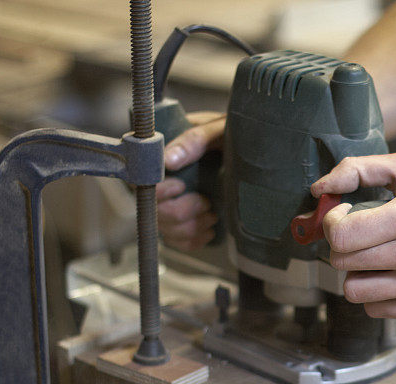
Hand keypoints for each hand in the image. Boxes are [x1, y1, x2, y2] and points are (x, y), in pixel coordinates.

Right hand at [157, 111, 224, 250]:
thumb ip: (194, 140)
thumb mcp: (216, 130)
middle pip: (156, 212)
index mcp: (161, 157)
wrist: (253, 148)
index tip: (182, 186)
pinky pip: (178, 242)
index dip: (160, 191)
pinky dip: (194, 240)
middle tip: (206, 202)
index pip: (143, 182)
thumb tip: (168, 161)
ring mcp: (172, 204)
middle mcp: (161, 182)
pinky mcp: (186, 221)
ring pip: (167, 230)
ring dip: (191, 228)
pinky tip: (209, 230)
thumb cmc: (230, 134)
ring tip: (212, 214)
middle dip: (183, 212)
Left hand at [311, 152, 395, 318]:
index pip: (342, 235)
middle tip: (361, 237)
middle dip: (344, 248)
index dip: (332, 225)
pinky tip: (391, 275)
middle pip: (343, 262)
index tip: (344, 217)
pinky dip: (375, 294)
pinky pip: (375, 309)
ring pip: (354, 291)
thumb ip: (358, 169)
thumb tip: (318, 189)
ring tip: (374, 259)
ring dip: (357, 274)